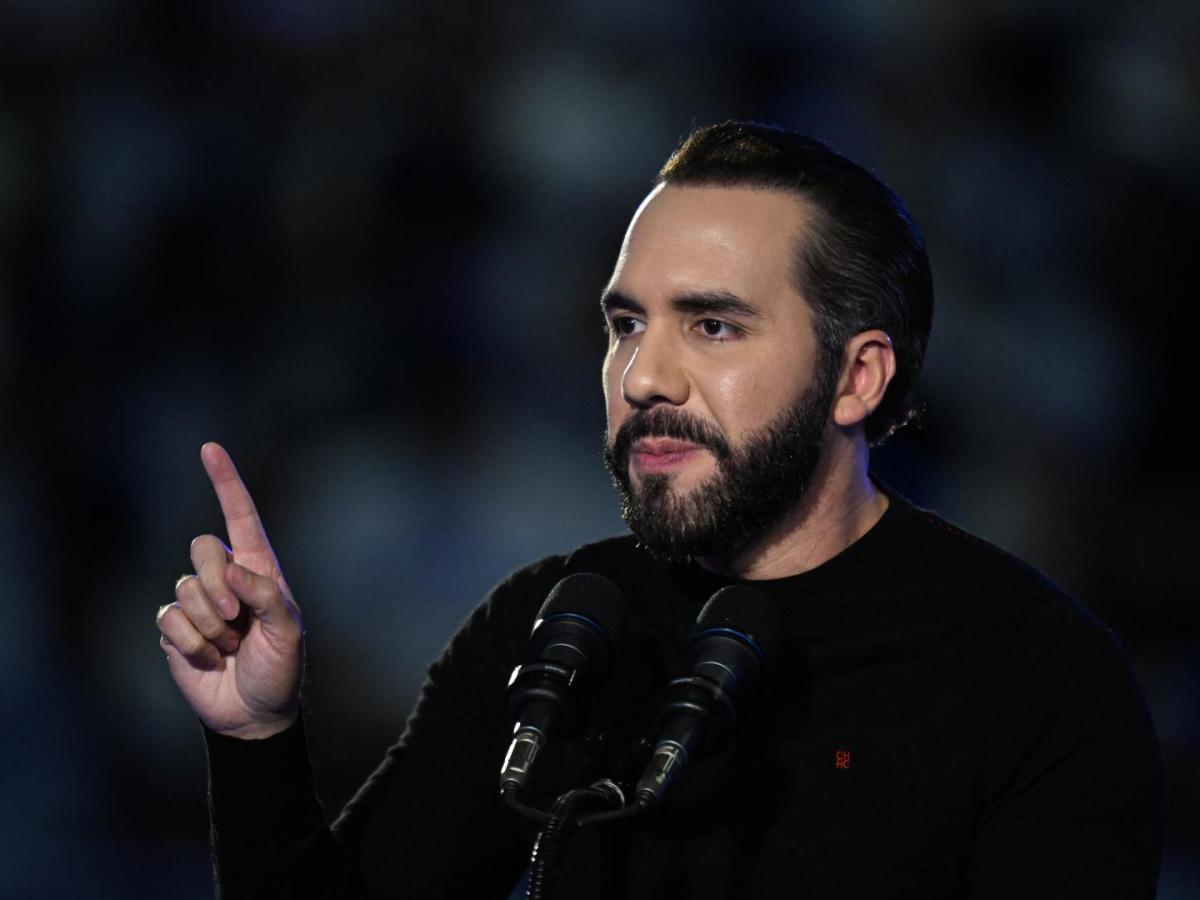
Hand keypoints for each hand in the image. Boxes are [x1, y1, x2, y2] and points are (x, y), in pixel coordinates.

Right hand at [157, 442, 303, 739]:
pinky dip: (192, 644)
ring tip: (229, 647)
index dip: (225, 482)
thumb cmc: (281, 668)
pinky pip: (169, 620)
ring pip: (185, 588)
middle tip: (236, 620)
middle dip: (217, 584)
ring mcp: (197, 603)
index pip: (240, 517)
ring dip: (210, 625)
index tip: (209, 449)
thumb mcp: (288, 632)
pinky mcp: (174, 628)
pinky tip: (208, 659)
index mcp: (259, 569)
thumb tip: (232, 568)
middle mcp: (225, 579)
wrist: (254, 712)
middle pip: (202, 547)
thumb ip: (266, 596)